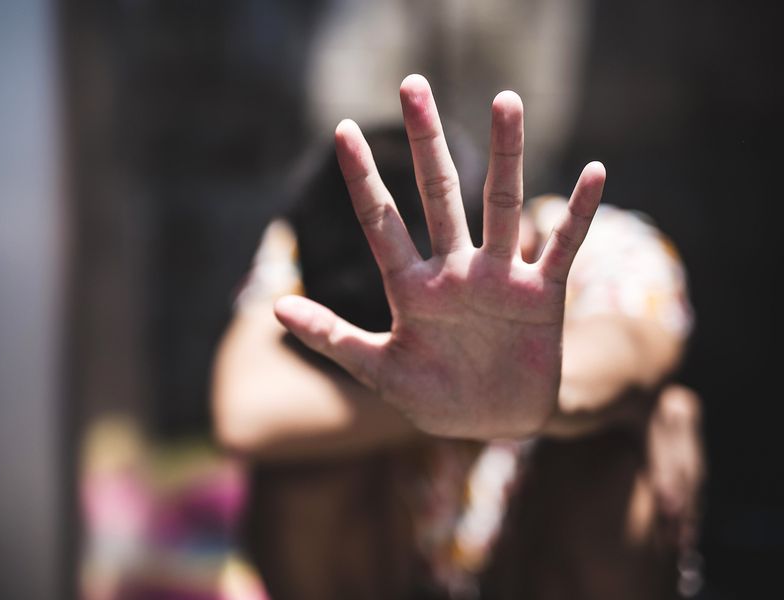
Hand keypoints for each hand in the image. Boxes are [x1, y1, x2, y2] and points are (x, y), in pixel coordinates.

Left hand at [274, 74, 604, 438]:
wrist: (499, 422)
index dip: (362, 178)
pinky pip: (563, 246)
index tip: (344, 129)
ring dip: (507, 156)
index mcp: (411, 287)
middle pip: (438, 194)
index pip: (381, 222)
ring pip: (502, 205)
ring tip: (506, 101)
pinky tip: (594, 173)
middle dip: (425, 143)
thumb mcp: (380, 371)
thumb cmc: (436, 398)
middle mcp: (454, 270)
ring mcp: (499, 277)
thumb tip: (276, 308)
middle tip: (413, 85)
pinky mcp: (541, 294)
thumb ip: (333, 339)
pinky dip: (577, 213)